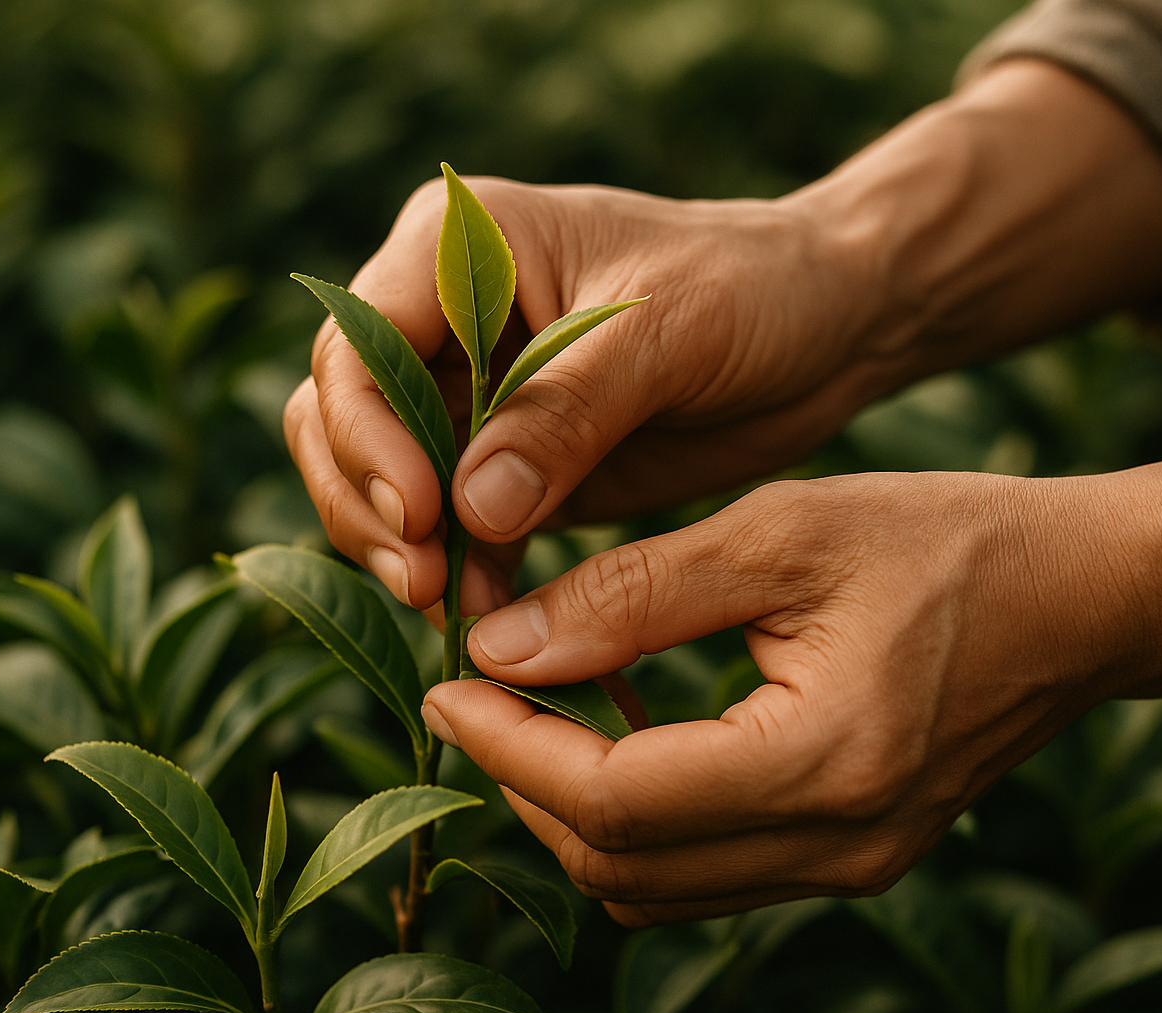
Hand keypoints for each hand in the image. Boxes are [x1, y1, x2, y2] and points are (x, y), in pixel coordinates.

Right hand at [285, 176, 884, 614]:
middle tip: (428, 584)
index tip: (423, 511)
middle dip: (367, 503)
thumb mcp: (669, 332)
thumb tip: (468, 509)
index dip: (367, 434)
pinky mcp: (507, 464)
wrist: (824, 326)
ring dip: (400, 548)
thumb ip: (566, 412)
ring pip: (371, 478)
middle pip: (337, 418)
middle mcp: (443, 316)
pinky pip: (445, 525)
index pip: (358, 344)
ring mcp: (469, 394)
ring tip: (462, 611)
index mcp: (460, 247)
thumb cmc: (755, 290)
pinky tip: (492, 616)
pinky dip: (455, 572)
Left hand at [421, 402, 1161, 923]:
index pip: (608, 799)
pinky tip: (624, 716)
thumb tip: (499, 648)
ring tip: (538, 697)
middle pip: (616, 861)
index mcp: (821, 763)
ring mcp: (847, 867)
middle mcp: (835, 847)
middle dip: (523, 776)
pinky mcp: (850, 856)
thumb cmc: (947, 539)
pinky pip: (705, 866)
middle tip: (475, 685)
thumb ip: (634, 595)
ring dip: (573, 800)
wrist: (1084, 598)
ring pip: (651, 880)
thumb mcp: (782, 533)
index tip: (443, 680)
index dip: (505, 744)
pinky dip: (638, 807)